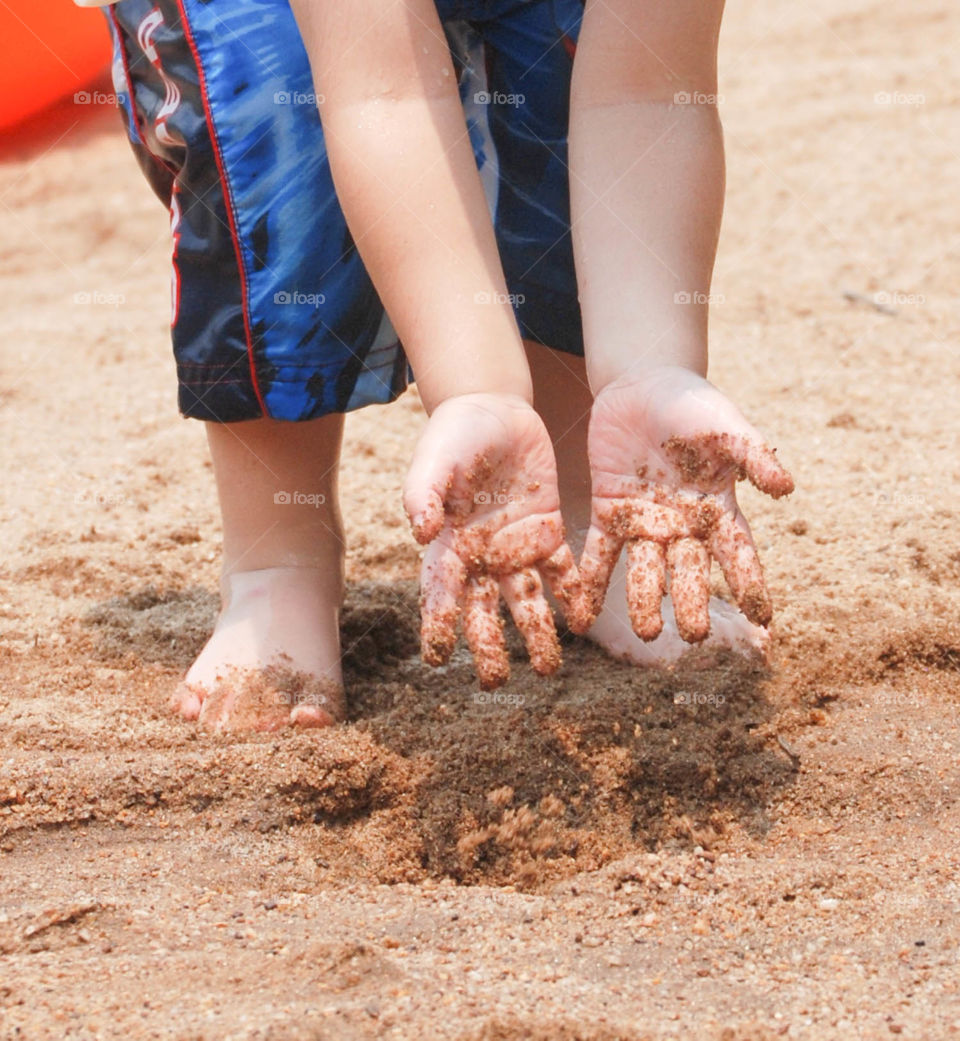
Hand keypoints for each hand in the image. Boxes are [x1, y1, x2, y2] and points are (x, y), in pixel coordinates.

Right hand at [403, 393, 582, 689]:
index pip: (439, 592)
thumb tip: (419, 533)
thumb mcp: (434, 458)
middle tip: (495, 682)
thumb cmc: (452, 435)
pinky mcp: (548, 531)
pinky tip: (582, 621)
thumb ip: (423, 493)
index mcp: (448, 543)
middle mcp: (481, 556)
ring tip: (548, 669)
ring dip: (536, 633)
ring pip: (526, 600)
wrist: (493, 409)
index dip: (437, 625)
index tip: (437, 659)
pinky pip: (562, 571)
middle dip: (488, 645)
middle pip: (484, 609)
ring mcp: (516, 547)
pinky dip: (571, 596)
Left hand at [575, 367, 793, 643]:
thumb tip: (787, 488)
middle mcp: (682, 525)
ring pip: (646, 570)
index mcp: (716, 508)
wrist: (643, 385)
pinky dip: (590, 581)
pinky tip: (582, 612)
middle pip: (689, 572)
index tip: (762, 618)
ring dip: (645, 601)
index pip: (738, 553)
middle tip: (692, 634)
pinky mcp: (610, 511)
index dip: (750, 584)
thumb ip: (753, 455)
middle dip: (692, 602)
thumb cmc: (694, 405)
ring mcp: (645, 522)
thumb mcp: (726, 426)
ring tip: (646, 632)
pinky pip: (599, 551)